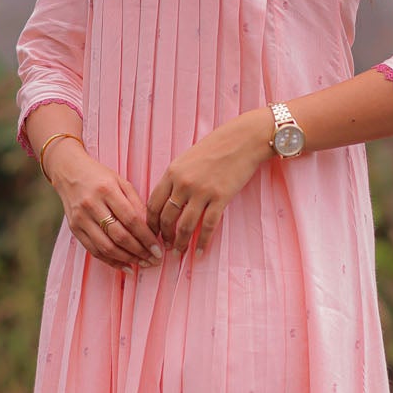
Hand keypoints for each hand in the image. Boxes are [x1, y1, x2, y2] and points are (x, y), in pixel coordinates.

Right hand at [45, 139, 162, 270]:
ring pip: (106, 247)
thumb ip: (136, 203)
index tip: (158, 249)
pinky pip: (94, 250)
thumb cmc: (99, 176)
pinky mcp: (74, 229)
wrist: (68, 172)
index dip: (146, 237)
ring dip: (127, 259)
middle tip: (154, 260)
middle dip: (139, 251)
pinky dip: (111, 261)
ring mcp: (80, 218)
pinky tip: (126, 266)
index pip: (131, 219)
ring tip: (143, 264)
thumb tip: (152, 228)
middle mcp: (92, 205)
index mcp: (107, 190)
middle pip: (119, 236)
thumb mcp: (121, 182)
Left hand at [147, 110, 272, 257]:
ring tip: (178, 253)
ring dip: (180, 243)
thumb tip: (168, 200)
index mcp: (172, 172)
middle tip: (164, 247)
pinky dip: (202, 242)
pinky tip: (199, 252)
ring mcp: (202, 191)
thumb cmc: (216, 147)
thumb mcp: (187, 158)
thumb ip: (176, 178)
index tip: (151, 233)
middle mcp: (183, 183)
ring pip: (185, 225)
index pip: (153, 203)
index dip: (150, 223)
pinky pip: (208, 225)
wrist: (243, 139)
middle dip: (163, 236)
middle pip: (166, 218)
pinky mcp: (220, 197)